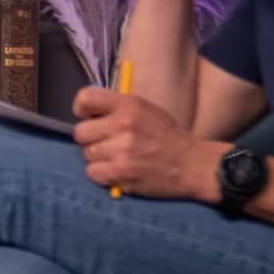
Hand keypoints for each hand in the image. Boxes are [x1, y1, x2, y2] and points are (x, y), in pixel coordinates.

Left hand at [72, 86, 222, 201]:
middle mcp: (122, 125)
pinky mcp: (121, 172)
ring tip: (118, 158)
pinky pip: (92, 173)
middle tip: (108, 143)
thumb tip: (89, 113)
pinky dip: (102, 175)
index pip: (85, 98)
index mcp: (128, 105)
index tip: (90, 117)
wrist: (193, 164)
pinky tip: (118, 171)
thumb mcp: (147, 110)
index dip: (83, 110)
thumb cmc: (168, 137)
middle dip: (91, 139)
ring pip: (86, 154)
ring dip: (99, 159)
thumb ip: (119, 108)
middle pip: (80, 132)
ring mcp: (121, 150)